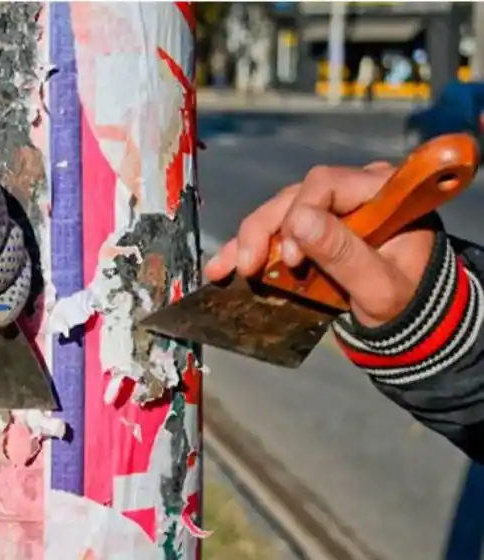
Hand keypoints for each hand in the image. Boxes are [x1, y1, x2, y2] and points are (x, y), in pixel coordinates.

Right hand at [204, 162, 436, 327]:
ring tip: (225, 269)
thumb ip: (344, 254)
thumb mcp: (380, 286)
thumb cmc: (408, 303)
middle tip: (247, 266)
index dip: (298, 214)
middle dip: (263, 231)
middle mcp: (354, 191)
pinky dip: (250, 250)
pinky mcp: (313, 229)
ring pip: (277, 212)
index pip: (325, 183)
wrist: (415, 324)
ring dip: (249, 241)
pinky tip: (223, 266)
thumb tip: (299, 221)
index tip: (290, 259)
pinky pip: (276, 231)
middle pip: (293, 197)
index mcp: (382, 192)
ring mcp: (331, 209)